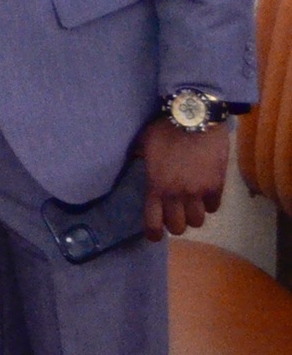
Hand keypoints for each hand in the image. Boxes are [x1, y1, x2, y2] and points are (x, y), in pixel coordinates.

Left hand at [140, 116, 229, 238]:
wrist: (195, 118)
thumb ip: (142, 158)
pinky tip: (206, 196)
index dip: (153, 233)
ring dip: (193, 216)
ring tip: (191, 206)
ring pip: (198, 221)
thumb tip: (137, 159)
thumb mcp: (144, 143)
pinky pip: (214, 207)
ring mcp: (198, 191)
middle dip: (175, 224)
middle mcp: (176, 194)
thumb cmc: (165, 128)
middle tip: (175, 216)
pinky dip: (209, 204)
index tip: (155, 235)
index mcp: (155, 186)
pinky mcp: (217, 185)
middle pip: (178, 227)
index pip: (153, 222)